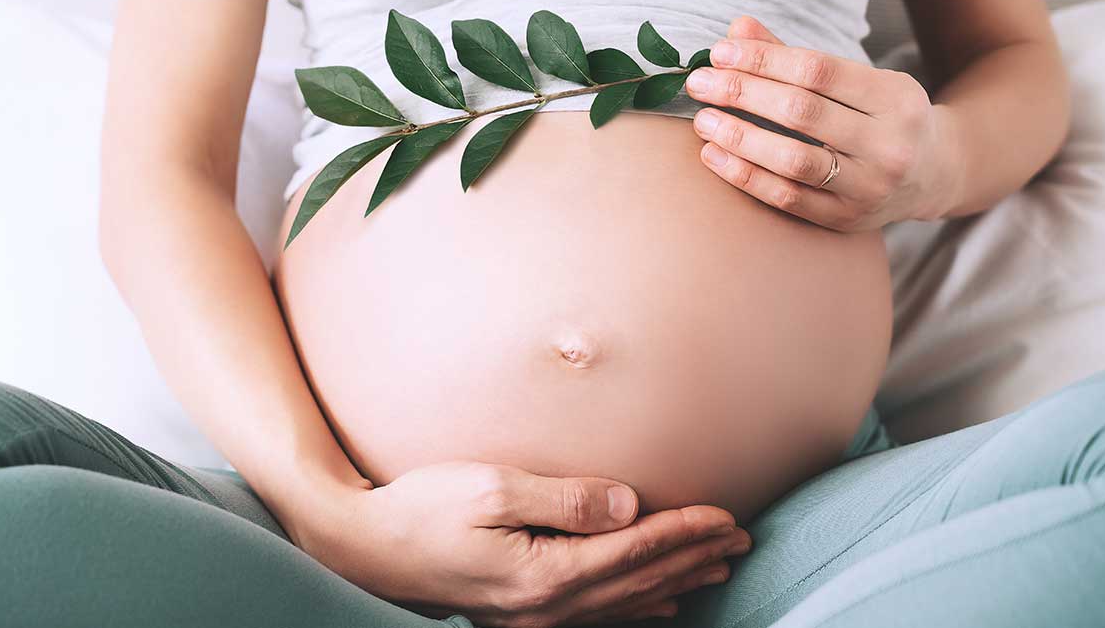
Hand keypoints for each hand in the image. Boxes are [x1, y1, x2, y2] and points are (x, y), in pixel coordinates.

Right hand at [291, 461, 751, 626]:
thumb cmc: (422, 509)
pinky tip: (657, 602)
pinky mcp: (520, 614)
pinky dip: (637, 605)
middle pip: (639, 583)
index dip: (684, 533)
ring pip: (624, 603)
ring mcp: (533, 618)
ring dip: (674, 582)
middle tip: (742, 541)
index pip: (633, 552)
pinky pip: (597, 615)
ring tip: (716, 569)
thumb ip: (564, 499)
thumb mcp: (492, 489)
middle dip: (693, 559)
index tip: (727, 517)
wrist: (362, 546)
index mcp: (544, 576)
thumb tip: (628, 504)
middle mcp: (546, 608)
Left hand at [684, 16, 961, 230]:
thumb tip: (738, 29)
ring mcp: (869, 186)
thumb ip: (796, 59)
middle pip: (801, 113)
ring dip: (740, 138)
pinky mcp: (846, 219)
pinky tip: (714, 157)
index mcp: (894, 96)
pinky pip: (787, 197)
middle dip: (742, 94)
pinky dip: (745, 176)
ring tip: (704, 122)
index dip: (763, 60)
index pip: (816, 71)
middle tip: (700, 84)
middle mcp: (888, 143)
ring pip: (793, 160)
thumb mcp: (857, 81)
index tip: (720, 53)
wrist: (934, 175)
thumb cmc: (882, 117)